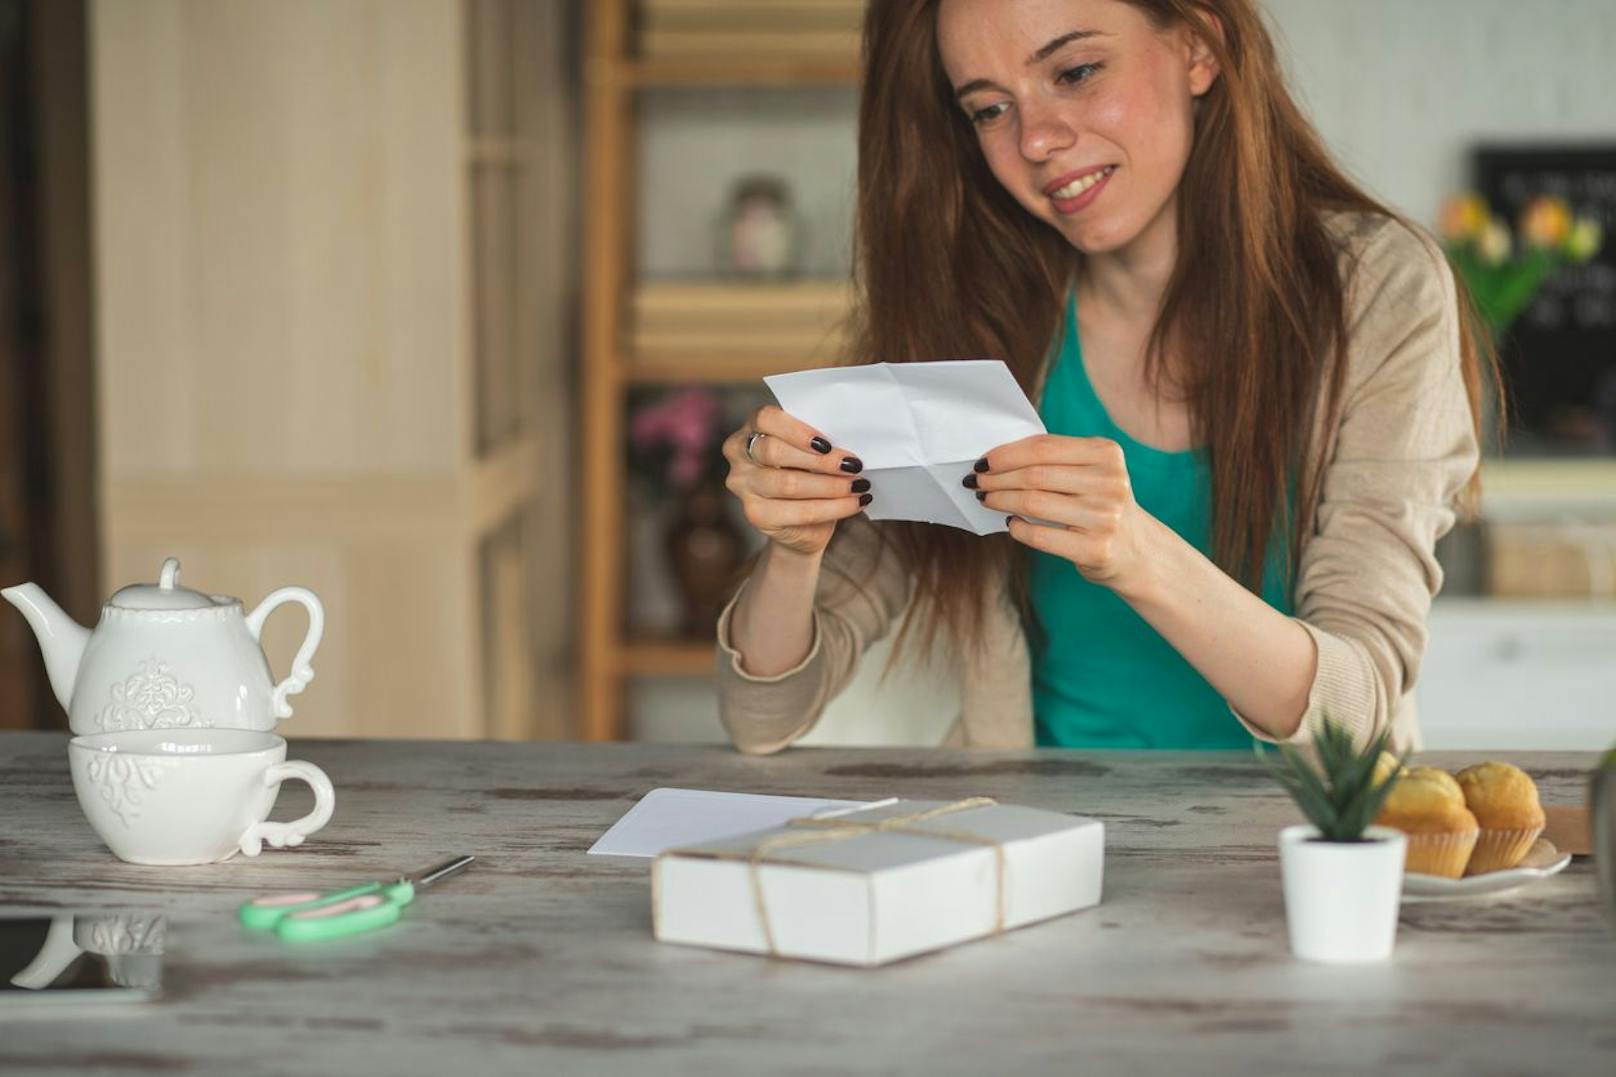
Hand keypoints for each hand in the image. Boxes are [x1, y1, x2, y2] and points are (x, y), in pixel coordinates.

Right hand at [722, 405, 870, 556]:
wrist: (801, 523)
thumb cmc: (808, 474)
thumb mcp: (810, 452)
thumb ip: (818, 442)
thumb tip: (849, 439)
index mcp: (751, 428)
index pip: (765, 419)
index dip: (796, 430)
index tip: (827, 443)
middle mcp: (739, 455)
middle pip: (774, 451)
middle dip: (820, 460)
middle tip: (853, 464)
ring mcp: (743, 487)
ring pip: (788, 483)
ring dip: (831, 485)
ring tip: (858, 485)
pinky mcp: (756, 515)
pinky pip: (799, 511)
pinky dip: (833, 508)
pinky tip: (854, 503)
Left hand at [970, 434, 1153, 589]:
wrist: (1137, 550)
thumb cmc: (1100, 503)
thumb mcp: (1091, 471)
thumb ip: (1055, 459)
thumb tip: (997, 458)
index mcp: (1107, 454)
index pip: (1044, 447)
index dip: (1006, 454)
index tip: (983, 461)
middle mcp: (1110, 483)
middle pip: (1035, 475)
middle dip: (997, 478)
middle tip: (977, 482)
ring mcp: (1105, 518)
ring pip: (1033, 504)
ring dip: (1000, 500)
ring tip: (986, 499)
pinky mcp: (1096, 549)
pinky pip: (1040, 536)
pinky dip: (1017, 529)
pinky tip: (1011, 524)